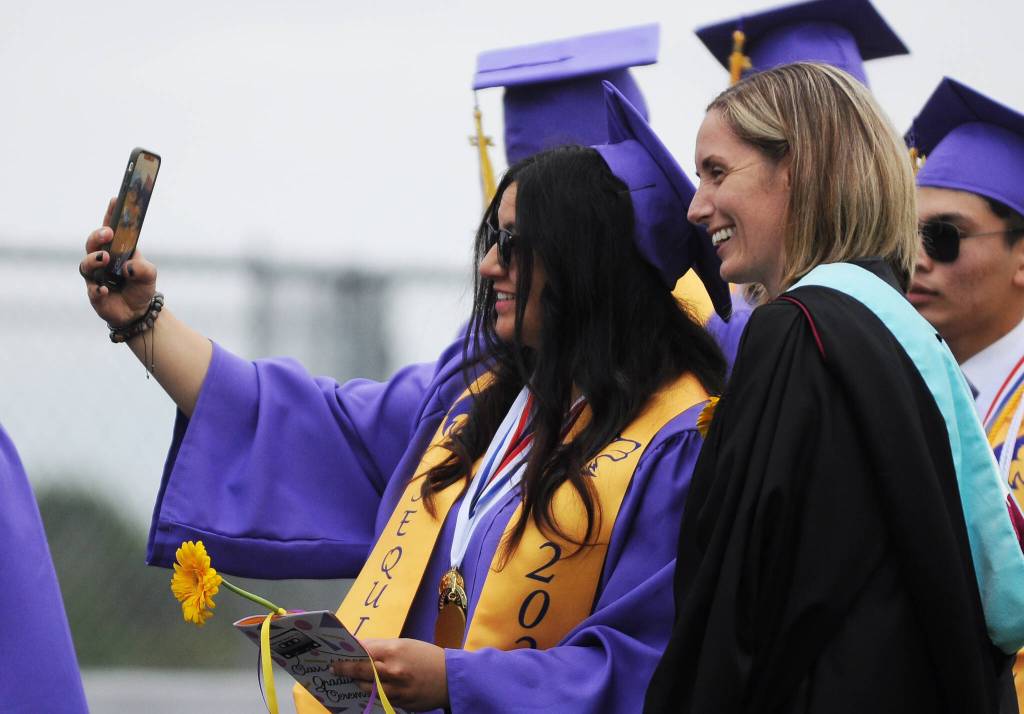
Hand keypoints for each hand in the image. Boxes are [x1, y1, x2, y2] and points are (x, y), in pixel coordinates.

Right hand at [80, 197, 157, 327]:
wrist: (138, 311)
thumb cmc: (141, 286)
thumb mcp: (149, 274)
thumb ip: (143, 268)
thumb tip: (128, 267)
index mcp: (117, 249)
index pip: (111, 228)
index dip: (110, 213)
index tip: (115, 199)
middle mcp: (102, 259)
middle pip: (92, 243)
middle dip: (97, 236)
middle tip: (108, 233)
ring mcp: (96, 276)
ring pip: (86, 264)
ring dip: (94, 260)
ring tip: (105, 258)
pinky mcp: (94, 293)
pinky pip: (92, 289)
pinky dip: (97, 288)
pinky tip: (104, 289)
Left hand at [332, 638, 448, 711]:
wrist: (451, 678)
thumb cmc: (427, 656)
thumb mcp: (406, 645)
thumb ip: (383, 647)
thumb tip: (361, 648)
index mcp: (394, 651)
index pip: (364, 651)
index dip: (349, 653)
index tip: (336, 654)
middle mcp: (393, 671)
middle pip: (361, 671)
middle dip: (345, 669)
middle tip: (335, 668)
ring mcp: (396, 690)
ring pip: (367, 689)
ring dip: (357, 684)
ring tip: (349, 680)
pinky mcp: (400, 703)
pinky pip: (379, 699)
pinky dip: (371, 694)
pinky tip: (366, 690)